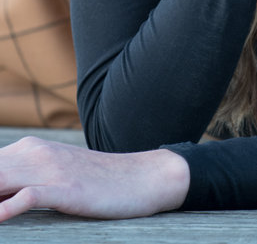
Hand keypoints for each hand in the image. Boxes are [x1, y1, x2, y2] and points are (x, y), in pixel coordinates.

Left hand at [0, 137, 189, 220]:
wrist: (140, 178)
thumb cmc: (95, 185)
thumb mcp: (54, 178)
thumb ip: (22, 183)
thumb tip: (2, 200)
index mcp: (28, 150)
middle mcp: (33, 154)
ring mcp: (48, 169)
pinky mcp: (64, 189)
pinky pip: (26, 196)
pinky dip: (6, 209)